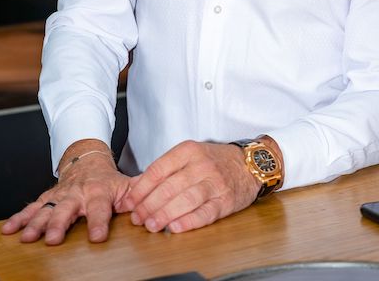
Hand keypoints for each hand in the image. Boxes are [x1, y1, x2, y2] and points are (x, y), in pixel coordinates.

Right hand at [1, 142, 130, 244]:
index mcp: (98, 192)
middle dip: (59, 224)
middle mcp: (76, 193)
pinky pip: (31, 207)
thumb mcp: (126, 185)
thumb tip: (153, 206)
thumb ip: (139, 195)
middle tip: (53, 238)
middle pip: (66, 209)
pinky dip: (19, 218)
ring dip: (36, 223)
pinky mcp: (46, 197)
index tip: (97, 236)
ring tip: (28, 237)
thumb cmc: (107, 179)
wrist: (86, 160)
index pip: (99, 208)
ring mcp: (59, 195)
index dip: (98, 222)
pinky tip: (9, 229)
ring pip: (46, 208)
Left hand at [118, 140, 259, 233]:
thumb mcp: (190, 156)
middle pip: (169, 187)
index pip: (158, 169)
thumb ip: (165, 170)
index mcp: (188, 150)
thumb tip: (136, 190)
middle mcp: (201, 165)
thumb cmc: (214, 161)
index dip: (141, 188)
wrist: (249, 164)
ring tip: (151, 225)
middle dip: (149, 205)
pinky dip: (189, 222)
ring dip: (165, 215)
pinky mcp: (225, 201)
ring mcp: (215, 183)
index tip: (129, 202)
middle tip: (137, 218)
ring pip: (185, 200)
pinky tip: (175, 228)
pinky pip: (205, 213)